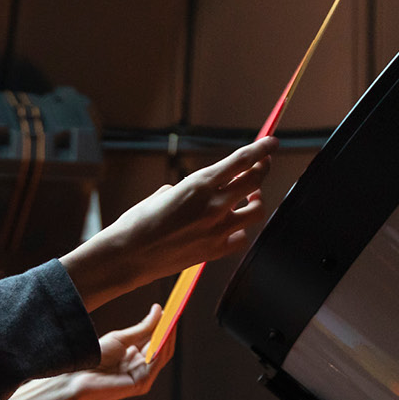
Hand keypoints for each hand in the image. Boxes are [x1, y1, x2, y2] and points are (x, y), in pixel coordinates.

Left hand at [6, 304, 175, 399]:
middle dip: (171, 328)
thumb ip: (143, 327)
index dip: (167, 325)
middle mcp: (143, 368)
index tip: (174, 307)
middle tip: (177, 309)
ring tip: (173, 317)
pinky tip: (163, 333)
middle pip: (163, 347)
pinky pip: (155, 363)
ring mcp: (143, 377)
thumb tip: (160, 309)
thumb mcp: (121, 338)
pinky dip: (161, 348)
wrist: (76, 376)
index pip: (158, 341)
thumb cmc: (94, 358)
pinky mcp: (140, 384)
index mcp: (137, 358)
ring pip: (163, 354)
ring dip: (169, 335)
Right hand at [60, 136, 274, 310]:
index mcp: (198, 185)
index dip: (261, 149)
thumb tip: (195, 191)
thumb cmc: (137, 223)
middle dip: (263, 168)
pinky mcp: (214, 251)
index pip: (241, 160)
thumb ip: (186, 189)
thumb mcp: (161, 195)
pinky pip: (242, 237)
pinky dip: (241, 230)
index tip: (272, 143)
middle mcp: (213, 205)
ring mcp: (217, 230)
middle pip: (255, 181)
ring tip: (250, 197)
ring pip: (256, 210)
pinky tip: (234, 227)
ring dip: (257, 200)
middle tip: (263, 165)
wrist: (126, 256)